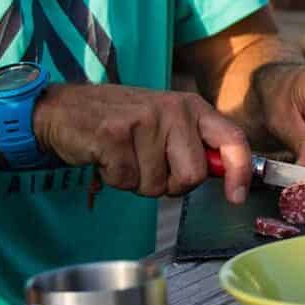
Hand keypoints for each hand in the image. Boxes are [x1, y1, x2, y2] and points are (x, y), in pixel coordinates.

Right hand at [33, 83, 253, 201]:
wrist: (64, 109)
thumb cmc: (120, 122)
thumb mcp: (166, 124)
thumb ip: (195, 146)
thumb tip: (228, 176)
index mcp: (191, 107)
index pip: (232, 138)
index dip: (240, 171)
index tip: (236, 196)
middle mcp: (173, 110)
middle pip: (191, 176)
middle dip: (170, 184)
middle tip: (149, 167)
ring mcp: (143, 121)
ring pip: (156, 185)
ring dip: (138, 182)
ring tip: (125, 156)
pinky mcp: (114, 135)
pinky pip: (127, 181)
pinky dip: (115, 179)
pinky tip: (107, 156)